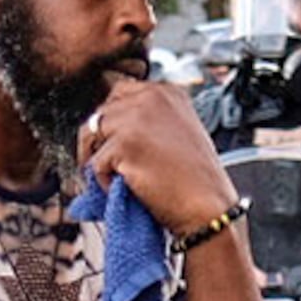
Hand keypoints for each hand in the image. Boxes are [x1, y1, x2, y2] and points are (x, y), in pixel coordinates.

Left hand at [77, 79, 238, 233]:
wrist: (209, 208)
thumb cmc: (197, 181)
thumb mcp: (179, 132)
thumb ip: (152, 120)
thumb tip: (114, 127)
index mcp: (166, 92)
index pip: (119, 93)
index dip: (112, 121)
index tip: (111, 142)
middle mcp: (151, 98)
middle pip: (102, 112)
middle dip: (99, 140)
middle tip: (107, 165)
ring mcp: (136, 119)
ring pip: (91, 134)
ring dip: (99, 159)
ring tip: (116, 178)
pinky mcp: (124, 144)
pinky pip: (95, 163)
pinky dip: (104, 182)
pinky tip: (125, 189)